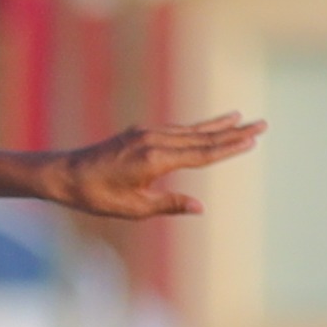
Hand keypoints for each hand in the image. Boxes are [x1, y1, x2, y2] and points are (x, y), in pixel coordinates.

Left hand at [53, 114, 264, 219]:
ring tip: (240, 118)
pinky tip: (206, 126)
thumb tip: (199, 208)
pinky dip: (195, 127)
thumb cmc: (97, 195)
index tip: (252, 140)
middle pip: (202, 136)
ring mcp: (147, 134)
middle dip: (233, 131)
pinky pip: (176, 129)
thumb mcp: (133, 208)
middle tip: (262, 124)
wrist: (65, 174)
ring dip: (217, 125)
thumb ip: (168, 204)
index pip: (202, 154)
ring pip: (191, 129)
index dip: (229, 148)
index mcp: (155, 160)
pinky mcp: (140, 134)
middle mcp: (154, 141)